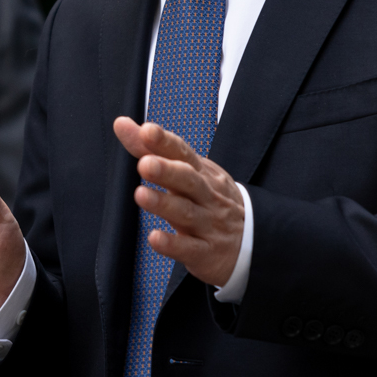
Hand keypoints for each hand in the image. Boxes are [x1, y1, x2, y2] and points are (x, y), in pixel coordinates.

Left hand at [114, 117, 243, 286]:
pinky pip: (190, 248)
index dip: (165, 141)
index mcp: (200, 172)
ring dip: (163, 203)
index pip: (182, 152)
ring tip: (141, 194)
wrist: (254, 240)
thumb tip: (121, 123)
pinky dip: (172, 244)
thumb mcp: (187, 171)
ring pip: (186, 212)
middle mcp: (206, 195)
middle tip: (145, 164)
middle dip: (167, 171)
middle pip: (188, 180)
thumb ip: (152, 149)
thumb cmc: (210, 199)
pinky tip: (155, 238)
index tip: (146, 131)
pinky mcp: (206, 252)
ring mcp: (208, 224)